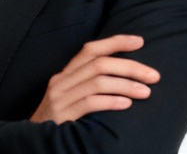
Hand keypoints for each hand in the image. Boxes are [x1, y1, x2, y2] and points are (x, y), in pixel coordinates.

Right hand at [30, 33, 160, 122]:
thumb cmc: (60, 119)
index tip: (140, 42)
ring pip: (98, 82)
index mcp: (66, 74)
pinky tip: (126, 104)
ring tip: (145, 92)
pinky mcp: (62, 115)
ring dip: (126, 85)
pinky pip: (90, 103)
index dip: (116, 42)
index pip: (91, 49)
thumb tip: (126, 74)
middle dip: (131, 67)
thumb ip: (91, 84)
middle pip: (100, 64)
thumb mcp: (72, 96)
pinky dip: (111, 101)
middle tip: (154, 76)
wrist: (33, 143)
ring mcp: (60, 98)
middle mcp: (62, 81)